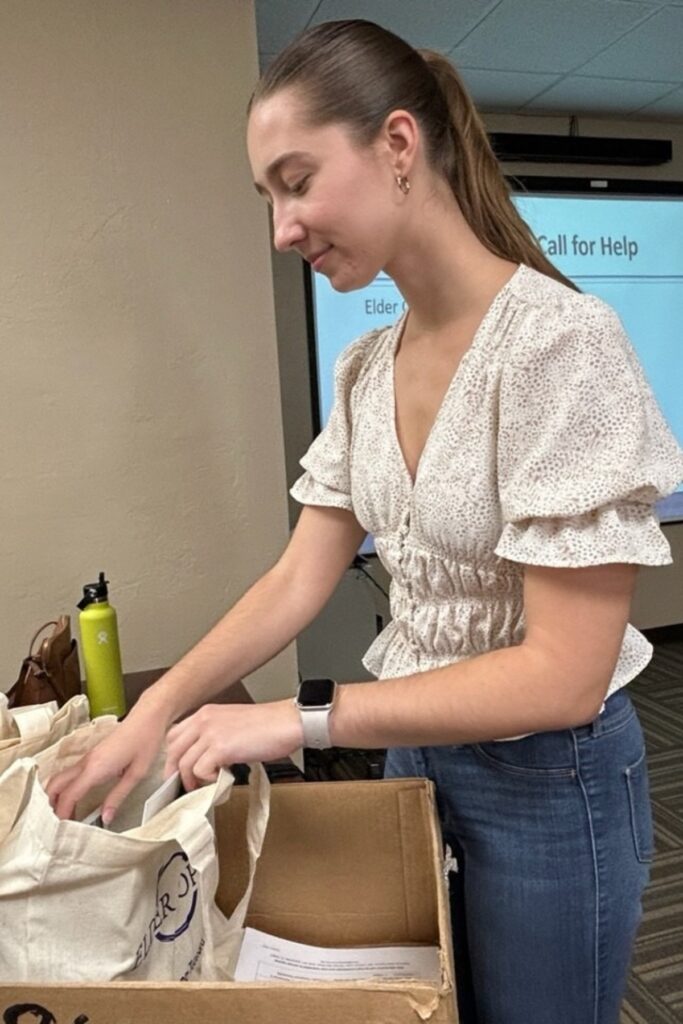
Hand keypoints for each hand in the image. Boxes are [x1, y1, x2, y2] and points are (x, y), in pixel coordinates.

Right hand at [45, 700, 168, 824]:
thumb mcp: (137, 773)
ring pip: (61, 777)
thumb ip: (118, 796)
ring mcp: (88, 757)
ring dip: (57, 795)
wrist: (148, 717)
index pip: (69, 794)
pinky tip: (75, 799)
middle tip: (57, 824)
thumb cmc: (145, 742)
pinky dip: (66, 787)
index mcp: (96, 768)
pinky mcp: (92, 755)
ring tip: (64, 815)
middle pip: (56, 784)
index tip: (61, 830)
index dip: (62, 813)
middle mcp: (87, 762)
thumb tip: (105, 818)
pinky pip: (72, 773)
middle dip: (51, 804)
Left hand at [164, 699, 302, 790]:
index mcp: (205, 713)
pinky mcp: (221, 748)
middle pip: (173, 751)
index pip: (174, 735)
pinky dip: (207, 781)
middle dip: (176, 773)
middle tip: (186, 786)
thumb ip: (214, 736)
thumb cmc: (268, 725)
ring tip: (206, 787)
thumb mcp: (232, 723)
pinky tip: (222, 779)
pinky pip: (200, 771)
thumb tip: (204, 759)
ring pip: (184, 764)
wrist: (287, 723)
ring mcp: (211, 733)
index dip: (173, 757)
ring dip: (192, 781)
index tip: (178, 772)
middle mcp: (203, 720)